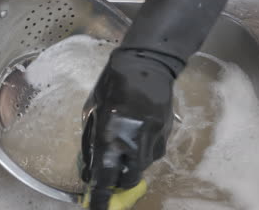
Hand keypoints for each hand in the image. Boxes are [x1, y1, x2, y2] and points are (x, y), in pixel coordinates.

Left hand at [81, 49, 179, 209]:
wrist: (146, 64)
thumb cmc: (111, 84)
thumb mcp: (93, 111)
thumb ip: (93, 141)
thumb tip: (92, 167)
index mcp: (111, 135)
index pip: (105, 177)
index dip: (101, 198)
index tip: (97, 208)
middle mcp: (134, 142)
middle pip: (129, 179)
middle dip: (118, 181)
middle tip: (111, 173)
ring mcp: (153, 139)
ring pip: (143, 166)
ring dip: (131, 164)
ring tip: (124, 146)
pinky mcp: (166, 133)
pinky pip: (154, 152)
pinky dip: (143, 151)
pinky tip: (138, 135)